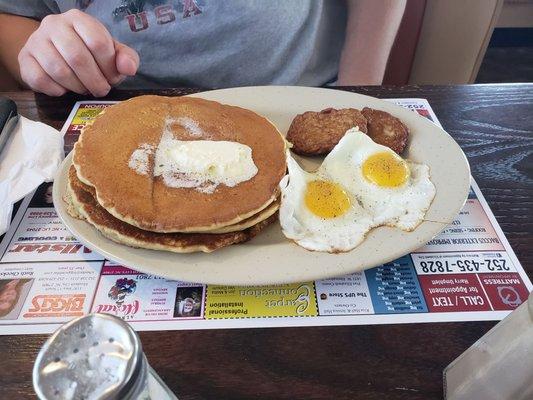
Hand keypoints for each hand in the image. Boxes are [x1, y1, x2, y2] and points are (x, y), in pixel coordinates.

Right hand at [18, 9, 138, 96]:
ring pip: (59, 70)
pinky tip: (65, 89)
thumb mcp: (111, 52)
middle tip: (101, 90)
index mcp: (78, 19)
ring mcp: (36, 41)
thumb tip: (129, 68)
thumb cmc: (89, 53)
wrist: (56, 52)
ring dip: (77, 87)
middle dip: (94, 81)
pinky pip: (40, 79)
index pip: (98, 42)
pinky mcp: (24, 59)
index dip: (109, 67)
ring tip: (84, 89)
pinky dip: (57, 90)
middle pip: (78, 58)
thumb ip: (126, 58)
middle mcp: (54, 24)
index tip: (113, 78)